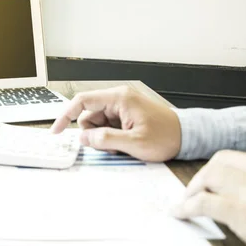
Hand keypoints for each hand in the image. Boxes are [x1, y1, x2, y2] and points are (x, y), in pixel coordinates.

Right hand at [50, 86, 181, 160]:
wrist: (188, 136)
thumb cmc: (167, 137)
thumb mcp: (134, 143)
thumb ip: (105, 140)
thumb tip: (83, 138)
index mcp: (119, 98)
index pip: (82, 101)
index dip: (65, 115)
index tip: (56, 131)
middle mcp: (118, 98)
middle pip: (87, 115)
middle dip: (92, 134)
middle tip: (110, 146)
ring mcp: (121, 107)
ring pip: (96, 123)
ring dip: (102, 138)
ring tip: (121, 146)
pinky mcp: (125, 115)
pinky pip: (106, 126)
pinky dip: (110, 137)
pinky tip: (124, 143)